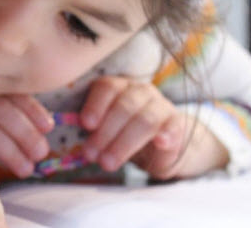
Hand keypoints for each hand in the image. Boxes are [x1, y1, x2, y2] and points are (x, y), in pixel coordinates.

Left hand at [79, 76, 227, 178]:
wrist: (160, 144)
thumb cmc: (123, 133)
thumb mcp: (105, 128)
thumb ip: (91, 128)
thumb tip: (72, 128)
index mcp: (119, 87)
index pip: (107, 87)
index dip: (95, 105)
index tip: (86, 125)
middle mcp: (140, 91)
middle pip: (124, 107)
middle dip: (105, 133)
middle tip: (91, 154)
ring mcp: (161, 106)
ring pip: (144, 120)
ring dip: (124, 143)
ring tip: (108, 163)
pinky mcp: (177, 124)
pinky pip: (173, 127)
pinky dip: (166, 135)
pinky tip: (159, 143)